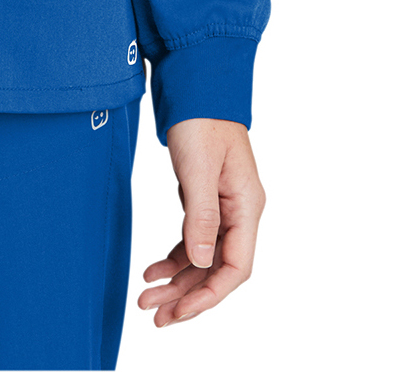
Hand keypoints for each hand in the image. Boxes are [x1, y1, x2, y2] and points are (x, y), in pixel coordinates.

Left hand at [137, 117, 263, 328]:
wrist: (196, 81)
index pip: (236, 267)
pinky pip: (194, 238)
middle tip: (154, 313)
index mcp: (246, 206)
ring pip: (203, 256)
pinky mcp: (206, 197)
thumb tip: (200, 262)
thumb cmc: (201, 118)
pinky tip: (154, 268)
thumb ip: (201, 215)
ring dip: (178, 280)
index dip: (208, 294)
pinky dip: (175, 256)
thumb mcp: (198, 167)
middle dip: (187, 295)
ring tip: (147, 296)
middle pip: (217, 268)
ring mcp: (224, 205)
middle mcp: (239, 210)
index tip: (179, 311)